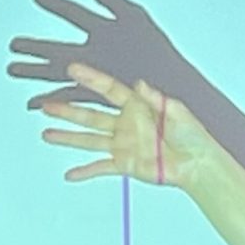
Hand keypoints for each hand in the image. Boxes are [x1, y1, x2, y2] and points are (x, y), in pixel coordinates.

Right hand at [7, 0, 203, 111]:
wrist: (176, 91)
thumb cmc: (162, 56)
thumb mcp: (138, 22)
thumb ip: (113, 3)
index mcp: (107, 35)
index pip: (76, 16)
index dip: (56, 6)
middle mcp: (98, 58)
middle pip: (59, 51)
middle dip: (35, 48)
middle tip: (13, 43)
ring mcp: (96, 81)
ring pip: (57, 76)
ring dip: (34, 74)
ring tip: (12, 69)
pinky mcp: (97, 98)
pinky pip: (68, 99)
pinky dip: (48, 101)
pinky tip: (32, 103)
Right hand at [37, 62, 220, 191]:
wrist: (197, 164)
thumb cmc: (192, 136)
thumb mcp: (176, 112)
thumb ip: (155, 99)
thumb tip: (141, 84)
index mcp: (137, 107)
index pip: (109, 90)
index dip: (91, 79)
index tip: (73, 69)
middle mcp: (125, 125)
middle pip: (90, 116)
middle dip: (67, 111)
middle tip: (47, 106)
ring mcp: (123, 145)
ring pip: (89, 140)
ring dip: (68, 137)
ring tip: (47, 134)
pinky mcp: (125, 164)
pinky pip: (101, 168)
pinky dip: (85, 172)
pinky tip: (70, 174)